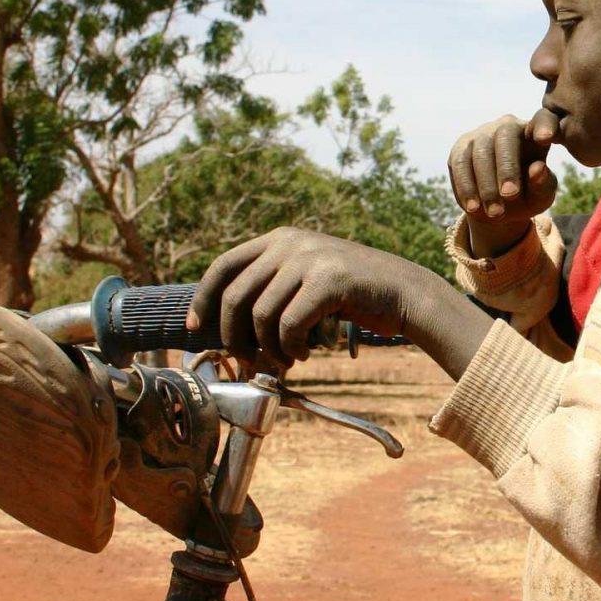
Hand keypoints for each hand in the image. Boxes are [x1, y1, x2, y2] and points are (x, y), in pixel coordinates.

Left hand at [185, 227, 491, 377]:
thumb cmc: (351, 295)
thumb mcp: (305, 278)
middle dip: (234, 337)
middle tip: (245, 360)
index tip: (197, 329)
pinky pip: (290, 324)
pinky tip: (304, 353)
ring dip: (269, 348)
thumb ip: (271, 286)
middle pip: (236, 296)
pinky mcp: (329, 280)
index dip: (203, 300)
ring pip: (261, 316)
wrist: (403, 292)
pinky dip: (291, 347)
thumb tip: (223, 321)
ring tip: (285, 359)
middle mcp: (290, 243)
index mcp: (280, 239)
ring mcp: (310, 259)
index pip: (223, 266)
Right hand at [447, 109, 558, 256]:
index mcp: (536, 132)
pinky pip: (459, 163)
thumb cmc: (528, 196)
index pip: (543, 119)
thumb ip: (543, 184)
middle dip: (506, 168)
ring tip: (494, 212)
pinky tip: (473, 208)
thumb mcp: (541, 196)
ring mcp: (482, 133)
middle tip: (510, 196)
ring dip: (485, 184)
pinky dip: (466, 187)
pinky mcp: (461, 147)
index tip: (545, 139)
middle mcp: (508, 125)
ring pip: (480, 151)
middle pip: (505, 136)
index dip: (544, 126)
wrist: (498, 207)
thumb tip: (537, 168)